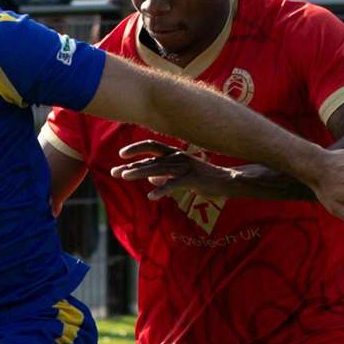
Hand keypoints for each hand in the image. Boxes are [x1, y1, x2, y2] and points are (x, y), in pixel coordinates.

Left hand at [110, 141, 238, 199]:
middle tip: (114, 172)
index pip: (152, 146)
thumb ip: (165, 175)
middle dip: (131, 166)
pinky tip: (151, 197)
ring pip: (158, 169)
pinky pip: (174, 184)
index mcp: (175, 154)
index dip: (136, 149)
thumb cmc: (204, 178)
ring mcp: (185, 167)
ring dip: (139, 173)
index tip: (121, 155)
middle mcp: (178, 157)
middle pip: (150, 160)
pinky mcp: (193, 179)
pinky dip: (162, 190)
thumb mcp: (182, 175)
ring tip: (124, 177)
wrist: (229, 181)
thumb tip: (151, 178)